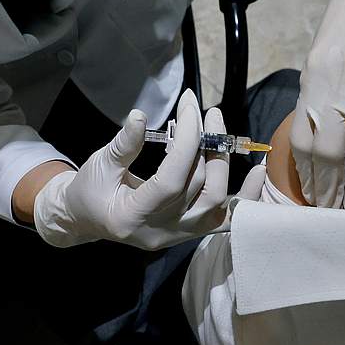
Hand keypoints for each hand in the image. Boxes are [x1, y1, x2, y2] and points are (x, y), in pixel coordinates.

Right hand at [33, 89, 263, 248]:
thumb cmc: (90, 190)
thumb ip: (123, 145)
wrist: (86, 219)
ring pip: (217, 204)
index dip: (185, 143)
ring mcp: (179, 235)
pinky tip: (258, 170)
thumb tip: (139, 115)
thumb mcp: (99, 164)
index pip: (171, 180)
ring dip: (223, 163)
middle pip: (199, 189)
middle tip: (205, 112)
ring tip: (218, 129)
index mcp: (133, 217)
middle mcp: (161, 231)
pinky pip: (226, 220)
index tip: (189, 108)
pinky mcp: (190, 232)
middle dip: (206, 145)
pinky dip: (245, 196)